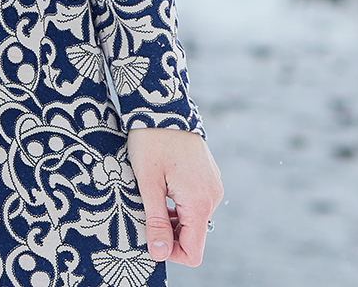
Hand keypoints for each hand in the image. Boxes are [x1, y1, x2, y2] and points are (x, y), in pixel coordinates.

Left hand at [126, 126, 222, 267]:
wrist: (164, 103)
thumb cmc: (152, 140)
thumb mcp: (148, 182)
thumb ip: (156, 220)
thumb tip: (159, 253)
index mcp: (200, 202)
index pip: (193, 251)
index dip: (170, 252)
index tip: (150, 234)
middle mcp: (212, 196)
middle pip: (192, 235)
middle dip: (168, 231)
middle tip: (145, 209)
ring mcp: (212, 185)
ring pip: (193, 219)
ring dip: (172, 216)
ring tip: (152, 193)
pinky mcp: (208, 176)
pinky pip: (195, 202)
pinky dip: (179, 202)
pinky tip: (162, 184)